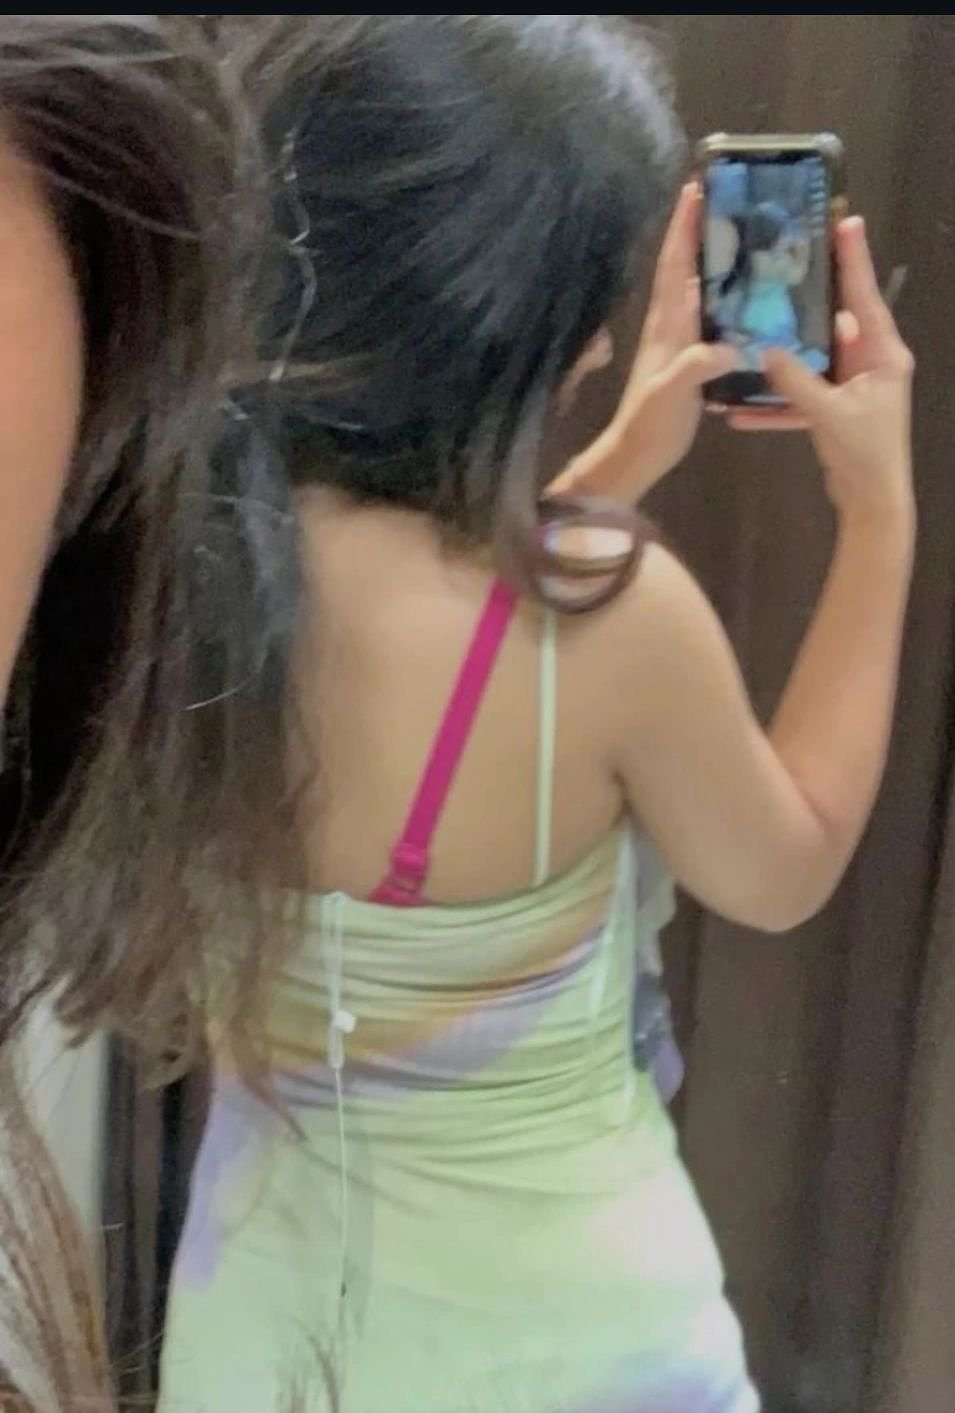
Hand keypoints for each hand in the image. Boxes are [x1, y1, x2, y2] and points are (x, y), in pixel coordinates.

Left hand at [551, 184, 735, 503]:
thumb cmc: (651, 423)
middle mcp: (671, 325)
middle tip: (727, 197)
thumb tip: (729, 348)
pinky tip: (746, 295)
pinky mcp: (690, 360)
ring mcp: (679, 342)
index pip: (675, 265)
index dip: (684, 227)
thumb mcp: (673, 393)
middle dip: (700, 231)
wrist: (638, 455)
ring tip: (744, 234)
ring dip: (715, 262)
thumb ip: (695, 367)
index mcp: (667, 324)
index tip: (696, 187)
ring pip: (697, 289)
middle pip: (685, 267)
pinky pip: (709, 317)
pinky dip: (725, 299)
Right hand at [729, 218, 913, 524]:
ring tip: (752, 327)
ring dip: (783, 354)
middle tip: (783, 265)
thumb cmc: (864, 452)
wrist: (871, 503)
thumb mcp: (828, 413)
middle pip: (835, 321)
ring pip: (813, 359)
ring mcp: (851, 388)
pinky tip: (737, 410)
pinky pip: (800, 398)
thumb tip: (763, 350)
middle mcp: (870, 364)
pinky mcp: (834, 412)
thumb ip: (795, 380)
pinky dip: (774, 404)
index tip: (844, 221)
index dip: (853, 259)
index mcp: (882, 354)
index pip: (864, 296)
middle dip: (807, 300)